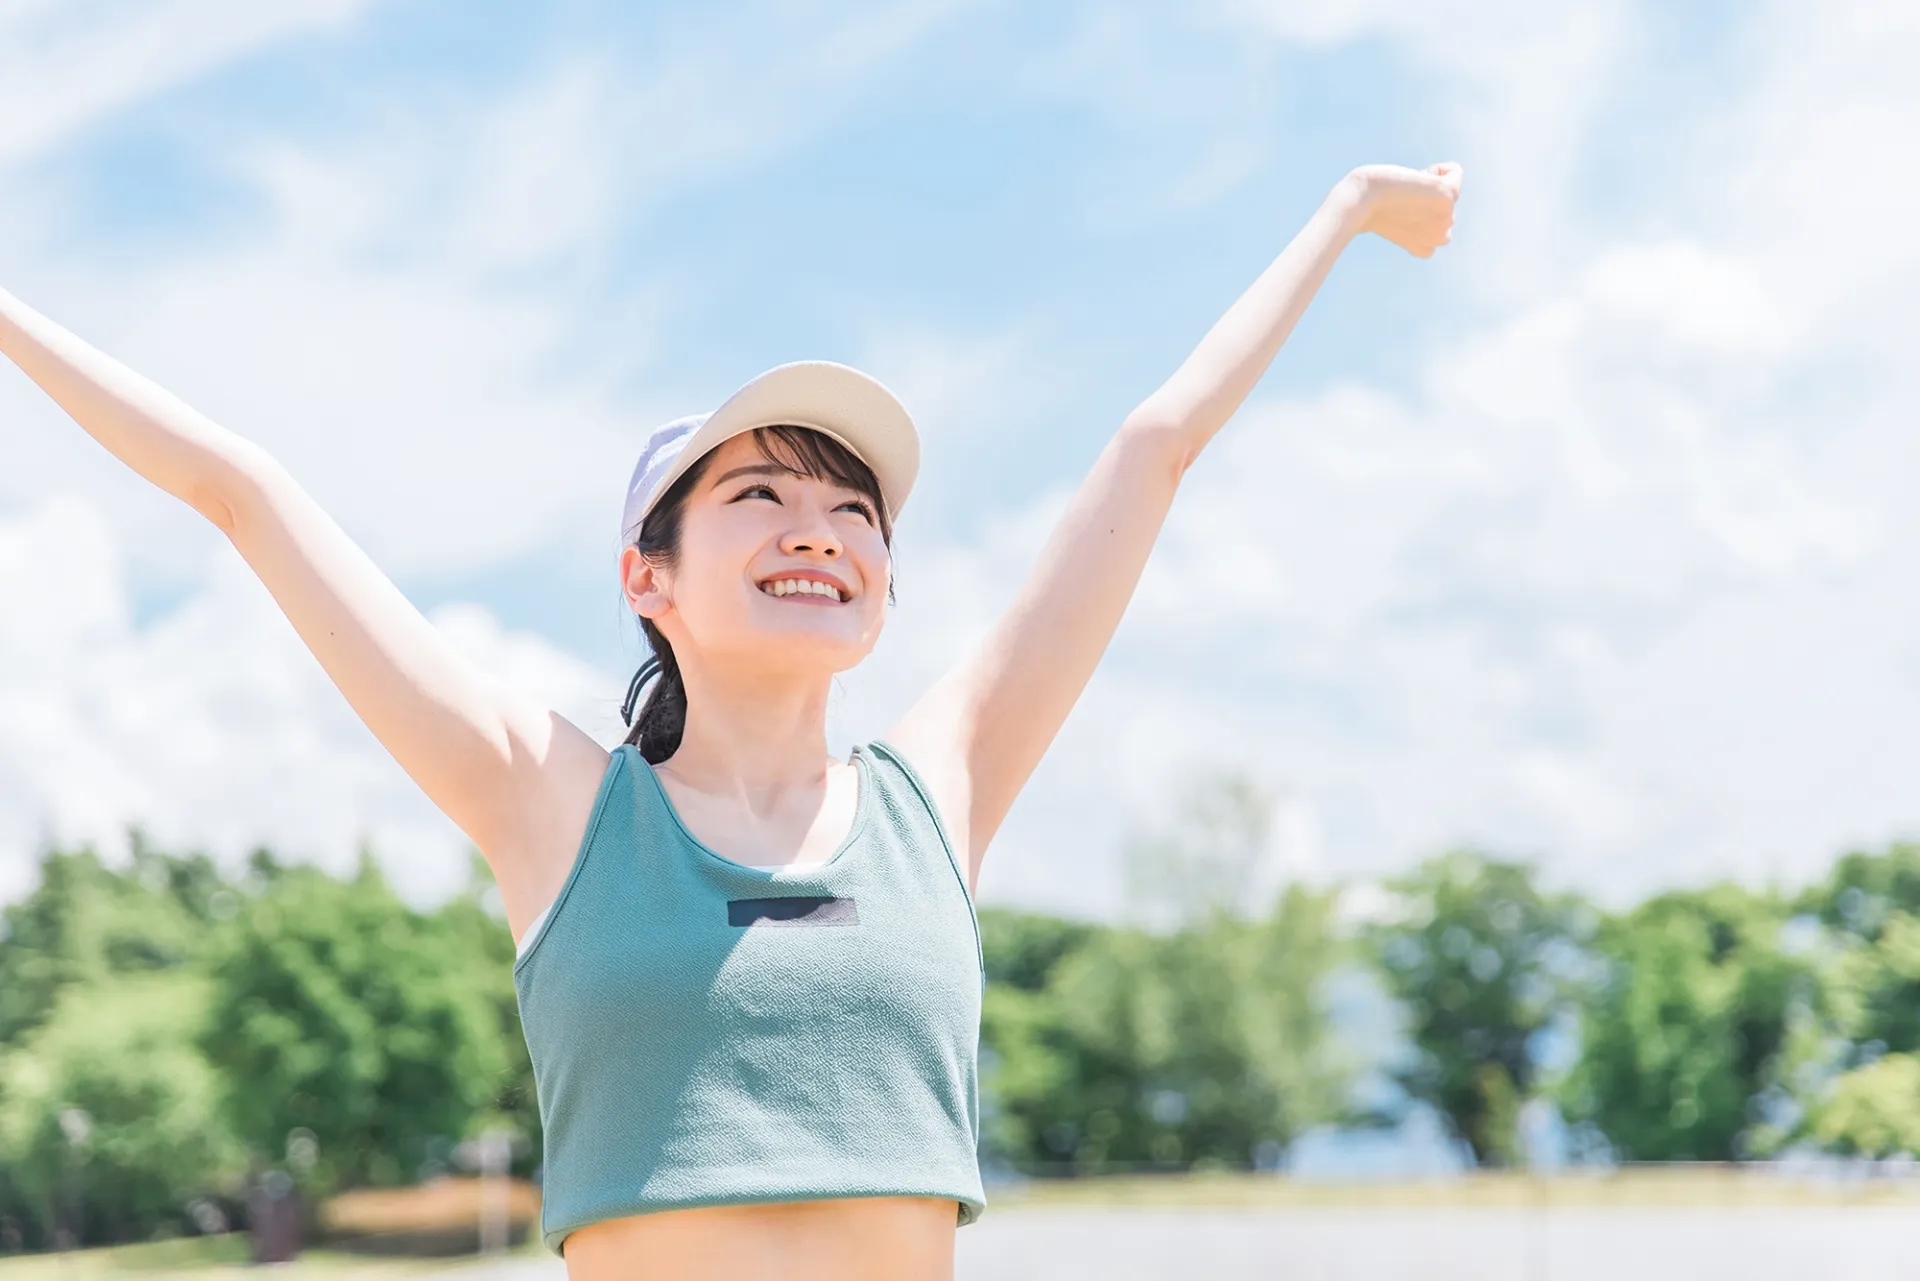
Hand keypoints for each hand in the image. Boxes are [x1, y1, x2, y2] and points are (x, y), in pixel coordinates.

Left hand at [1343, 162, 1462, 257]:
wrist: (1362, 200)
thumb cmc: (1365, 206)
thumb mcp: (1391, 216)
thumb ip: (1410, 215)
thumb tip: (1422, 194)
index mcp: (1423, 247)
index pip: (1436, 229)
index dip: (1418, 211)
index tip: (1398, 210)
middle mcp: (1436, 238)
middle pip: (1445, 209)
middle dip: (1426, 198)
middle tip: (1402, 198)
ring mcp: (1445, 219)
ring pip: (1450, 192)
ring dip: (1431, 184)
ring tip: (1409, 189)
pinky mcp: (1447, 198)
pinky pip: (1457, 173)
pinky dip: (1441, 167)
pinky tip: (1420, 174)